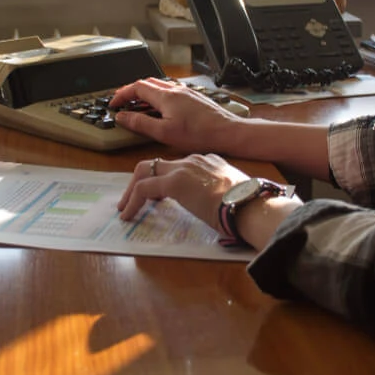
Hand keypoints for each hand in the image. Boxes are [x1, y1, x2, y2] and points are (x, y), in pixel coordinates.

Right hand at [110, 77, 239, 153]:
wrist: (227, 132)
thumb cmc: (199, 134)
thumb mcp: (164, 133)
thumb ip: (141, 123)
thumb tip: (123, 117)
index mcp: (166, 96)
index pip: (136, 87)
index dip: (121, 94)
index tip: (113, 103)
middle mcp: (175, 90)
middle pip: (146, 83)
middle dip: (131, 92)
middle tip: (122, 103)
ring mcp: (186, 92)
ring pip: (159, 87)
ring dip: (145, 94)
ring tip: (138, 107)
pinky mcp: (193, 98)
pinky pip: (170, 92)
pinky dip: (158, 97)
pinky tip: (160, 110)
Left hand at [117, 153, 249, 233]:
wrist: (250, 205)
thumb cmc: (247, 206)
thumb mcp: (232, 195)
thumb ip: (220, 195)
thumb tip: (218, 208)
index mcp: (210, 162)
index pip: (178, 166)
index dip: (164, 180)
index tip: (158, 196)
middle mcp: (194, 160)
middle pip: (157, 164)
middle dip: (140, 180)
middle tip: (132, 198)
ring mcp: (184, 168)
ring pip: (146, 170)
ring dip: (132, 190)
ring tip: (125, 208)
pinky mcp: (175, 182)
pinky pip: (144, 189)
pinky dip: (133, 201)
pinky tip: (129, 215)